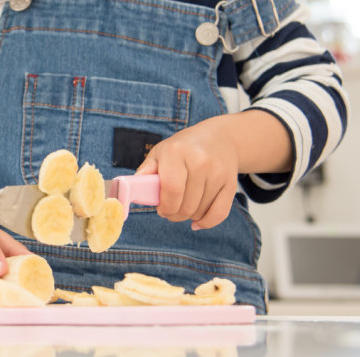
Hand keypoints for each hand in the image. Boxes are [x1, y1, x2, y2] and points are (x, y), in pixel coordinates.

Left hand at [136, 116, 241, 230]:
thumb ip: (146, 171)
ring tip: (183, 206)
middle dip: (174, 214)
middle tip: (170, 211)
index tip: (161, 210)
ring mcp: (218, 172)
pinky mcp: (231, 183)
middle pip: (186, 205)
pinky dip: (206, 222)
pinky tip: (197, 222)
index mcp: (177, 152)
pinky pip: (219, 214)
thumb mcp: (160, 153)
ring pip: (200, 211)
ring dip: (188, 216)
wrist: (218, 138)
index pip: (171, 189)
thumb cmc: (183, 148)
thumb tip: (129, 188)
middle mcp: (200, 161)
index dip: (165, 206)